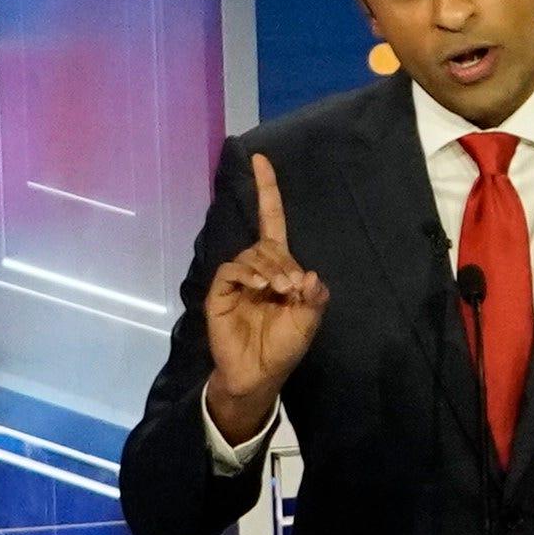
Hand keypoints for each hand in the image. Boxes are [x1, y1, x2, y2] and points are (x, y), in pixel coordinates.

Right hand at [202, 153, 328, 443]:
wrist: (257, 375)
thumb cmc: (283, 348)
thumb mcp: (309, 320)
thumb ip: (314, 297)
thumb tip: (307, 274)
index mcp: (278, 269)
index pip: (271, 220)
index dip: (267, 191)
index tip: (261, 159)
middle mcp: (256, 269)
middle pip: (267, 243)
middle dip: (282, 260)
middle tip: (292, 288)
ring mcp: (236, 281)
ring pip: (251, 254)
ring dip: (269, 267)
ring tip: (278, 291)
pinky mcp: (219, 294)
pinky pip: (231, 270)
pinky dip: (247, 273)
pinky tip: (258, 286)